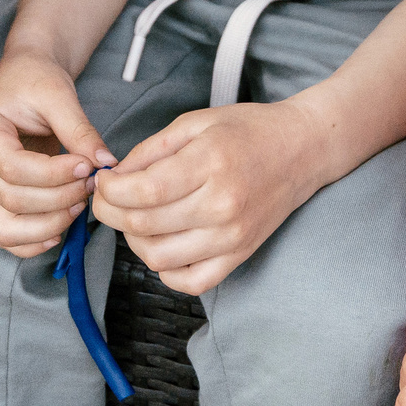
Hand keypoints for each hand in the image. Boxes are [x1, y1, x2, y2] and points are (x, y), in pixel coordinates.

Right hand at [0, 48, 115, 256]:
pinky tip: (61, 229)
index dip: (53, 175)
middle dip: (60, 198)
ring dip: (49, 224)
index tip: (86, 165)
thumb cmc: (35, 80)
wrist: (25, 78)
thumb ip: (80, 130)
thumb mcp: (58, 95)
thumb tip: (106, 163)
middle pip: (13, 200)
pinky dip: (34, 241)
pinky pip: (9, 234)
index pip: (13, 169)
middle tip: (92, 182)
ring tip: (80, 204)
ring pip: (7, 227)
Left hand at [89, 99, 329, 295]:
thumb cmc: (249, 131)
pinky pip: (189, 282)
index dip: (108, 191)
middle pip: (144, 225)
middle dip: (111, 213)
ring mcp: (232, 237)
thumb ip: (151, 150)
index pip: (142, 192)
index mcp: (209, 164)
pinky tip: (163, 244)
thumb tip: (114, 177)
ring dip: (134, 240)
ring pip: (158, 258)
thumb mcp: (195, 122)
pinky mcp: (239, 256)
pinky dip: (165, 270)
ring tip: (137, 218)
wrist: (302, 150)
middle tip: (108, 198)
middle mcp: (221, 205)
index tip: (103, 182)